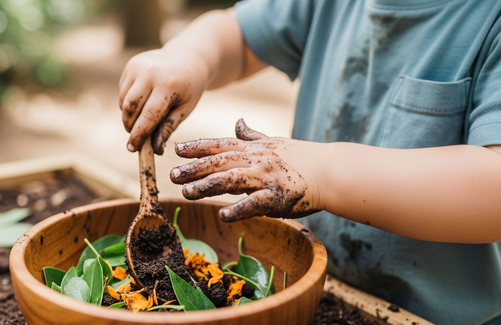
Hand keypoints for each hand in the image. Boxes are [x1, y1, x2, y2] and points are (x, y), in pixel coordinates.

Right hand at [119, 49, 208, 153]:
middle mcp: (151, 72)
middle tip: (135, 137)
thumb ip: (169, 127)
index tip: (132, 148)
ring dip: (128, 115)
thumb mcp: (185, 108)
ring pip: (124, 100)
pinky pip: (123, 90)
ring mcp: (139, 66)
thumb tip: (155, 149)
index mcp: (168, 84)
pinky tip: (141, 102)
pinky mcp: (132, 64)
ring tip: (141, 119)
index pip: (148, 115)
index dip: (139, 134)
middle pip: (131, 108)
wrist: (188, 57)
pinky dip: (128, 102)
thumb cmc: (189, 88)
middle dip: (130, 126)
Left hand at [170, 119, 328, 220]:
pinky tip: (223, 215)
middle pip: (219, 162)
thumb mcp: (272, 142)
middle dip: (194, 168)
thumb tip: (237, 122)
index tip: (176, 149)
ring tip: (187, 193)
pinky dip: (239, 209)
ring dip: (207, 186)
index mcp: (252, 148)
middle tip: (172, 175)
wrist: (328, 170)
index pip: (220, 145)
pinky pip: (255, 203)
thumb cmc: (299, 157)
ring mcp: (266, 178)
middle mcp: (256, 160)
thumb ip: (251, 135)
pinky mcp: (278, 197)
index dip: (197, 147)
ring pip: (231, 180)